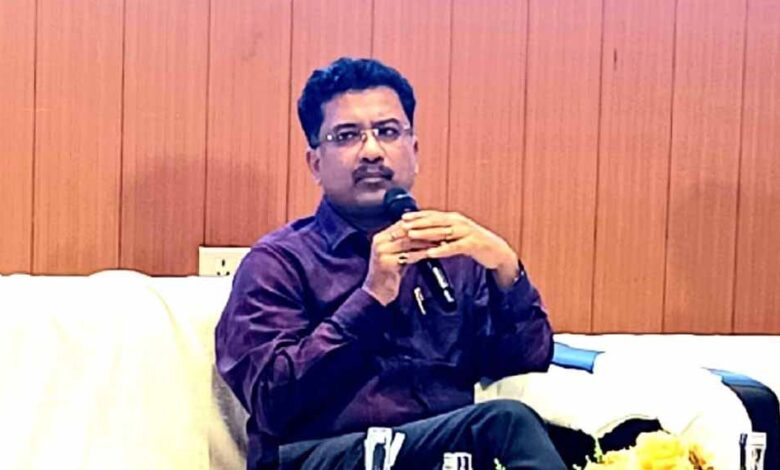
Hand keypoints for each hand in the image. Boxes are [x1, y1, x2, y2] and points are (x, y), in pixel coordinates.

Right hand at [362, 221, 438, 304]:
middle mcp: (379, 241)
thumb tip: (424, 231)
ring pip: (408, 242)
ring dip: (425, 242)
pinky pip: (407, 256)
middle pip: (406, 231)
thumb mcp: (397, 254)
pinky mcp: (386, 263)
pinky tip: (431, 254)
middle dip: (425, 231)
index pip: (403, 224)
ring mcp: (381, 252)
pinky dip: (420, 254)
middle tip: (441, 231)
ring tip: (439, 242)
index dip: (420, 223)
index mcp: (381, 236)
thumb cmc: (390, 273)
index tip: (436, 224)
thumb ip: (406, 242)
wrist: (377, 292)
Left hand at [401, 211, 519, 288]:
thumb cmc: (474, 243)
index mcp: (454, 219)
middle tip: (402, 226)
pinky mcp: (472, 244)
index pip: (432, 215)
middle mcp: (459, 222)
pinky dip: (442, 249)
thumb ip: (442, 233)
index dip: (417, 216)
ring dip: (425, 233)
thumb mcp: (456, 235)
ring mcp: (466, 232)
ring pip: (442, 232)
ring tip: (412, 235)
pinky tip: (431, 253)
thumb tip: (424, 233)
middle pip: (435, 221)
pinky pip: (454, 247)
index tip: (402, 218)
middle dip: (417, 223)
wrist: (497, 251)